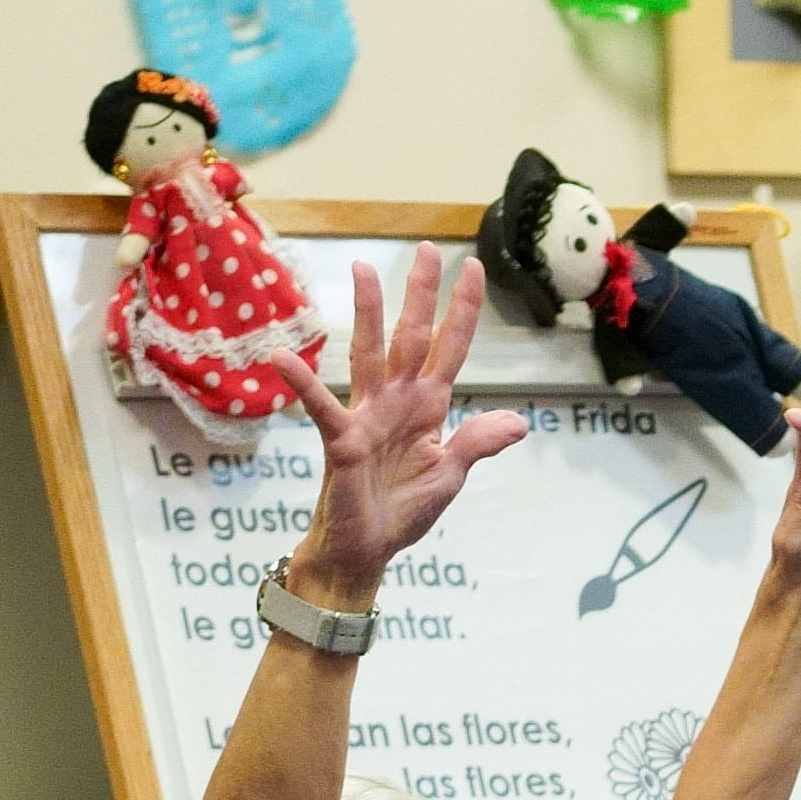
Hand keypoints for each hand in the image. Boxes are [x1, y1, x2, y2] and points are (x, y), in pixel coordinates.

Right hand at [279, 250, 530, 595]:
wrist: (366, 550)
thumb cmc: (401, 511)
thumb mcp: (449, 476)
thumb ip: (477, 443)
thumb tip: (518, 422)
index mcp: (428, 408)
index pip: (450, 349)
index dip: (462, 312)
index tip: (473, 269)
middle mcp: (397, 402)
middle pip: (412, 337)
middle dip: (421, 295)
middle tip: (428, 249)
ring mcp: (368, 417)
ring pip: (370, 354)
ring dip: (367, 312)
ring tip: (363, 269)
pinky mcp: (343, 442)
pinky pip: (322, 407)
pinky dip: (303, 383)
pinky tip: (282, 357)